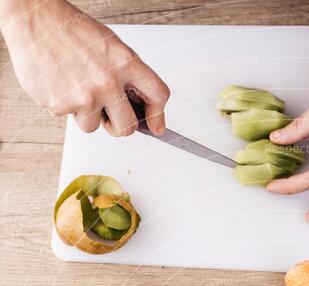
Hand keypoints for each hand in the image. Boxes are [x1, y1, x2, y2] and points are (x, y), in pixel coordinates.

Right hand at [1, 0, 169, 135]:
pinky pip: (68, 117)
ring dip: (86, 114)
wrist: (33, 19)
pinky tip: (59, 82)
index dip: (158, 115)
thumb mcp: (109, 46)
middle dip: (119, 126)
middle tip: (109, 115)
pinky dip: (64, 104)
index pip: (158, 94)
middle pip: (127, 127)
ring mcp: (83, 96)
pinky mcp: (60, 106)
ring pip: (93, 126)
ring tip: (75, 86)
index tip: (156, 126)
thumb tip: (137, 107)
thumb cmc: (70, 31)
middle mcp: (107, 81)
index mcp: (124, 62)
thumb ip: (126, 75)